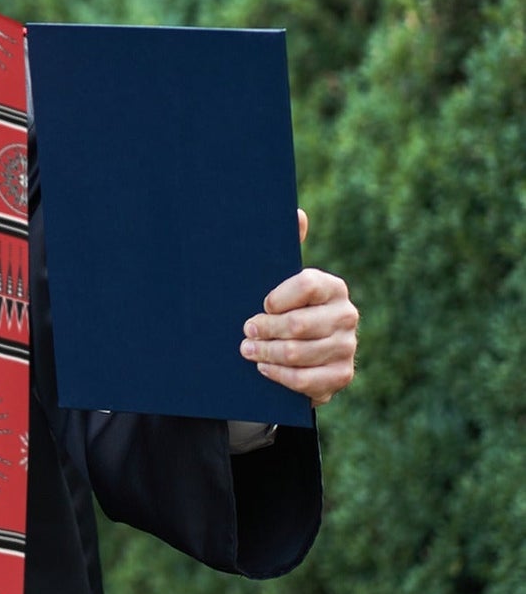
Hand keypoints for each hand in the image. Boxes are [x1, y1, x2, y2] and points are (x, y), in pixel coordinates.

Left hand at [240, 210, 357, 405]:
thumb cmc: (283, 309)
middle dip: (264, 329)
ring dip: (266, 353)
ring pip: (298, 353)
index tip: (261, 304)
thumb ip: (287, 247)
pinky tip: (264, 368)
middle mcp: (346, 315)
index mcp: (332, 287)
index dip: (278, 297)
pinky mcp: (341, 376)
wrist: (298, 352)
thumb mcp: (280, 280)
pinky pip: (306, 380)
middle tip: (245, 331)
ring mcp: (347, 347)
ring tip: (247, 350)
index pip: (306, 285)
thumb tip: (297, 213)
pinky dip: (280, 375)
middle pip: (299, 325)